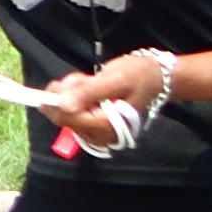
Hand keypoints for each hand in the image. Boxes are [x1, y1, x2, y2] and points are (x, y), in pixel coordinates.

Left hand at [32, 50, 171, 154]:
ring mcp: (94, 132)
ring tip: (91, 81)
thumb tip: (62, 104)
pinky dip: (75, 96)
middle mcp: (99, 135)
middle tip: (84, 79)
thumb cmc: (140, 76)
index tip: (58, 82)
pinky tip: (90, 87)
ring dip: (71, 92)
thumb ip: (89, 93)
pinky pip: (71, 111)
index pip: (66, 118)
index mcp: (106, 127)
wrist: (156, 77)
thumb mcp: (116, 78)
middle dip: (66, 94)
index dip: (55, 100)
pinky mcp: (91, 125)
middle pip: (62, 116)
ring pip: (64, 112)